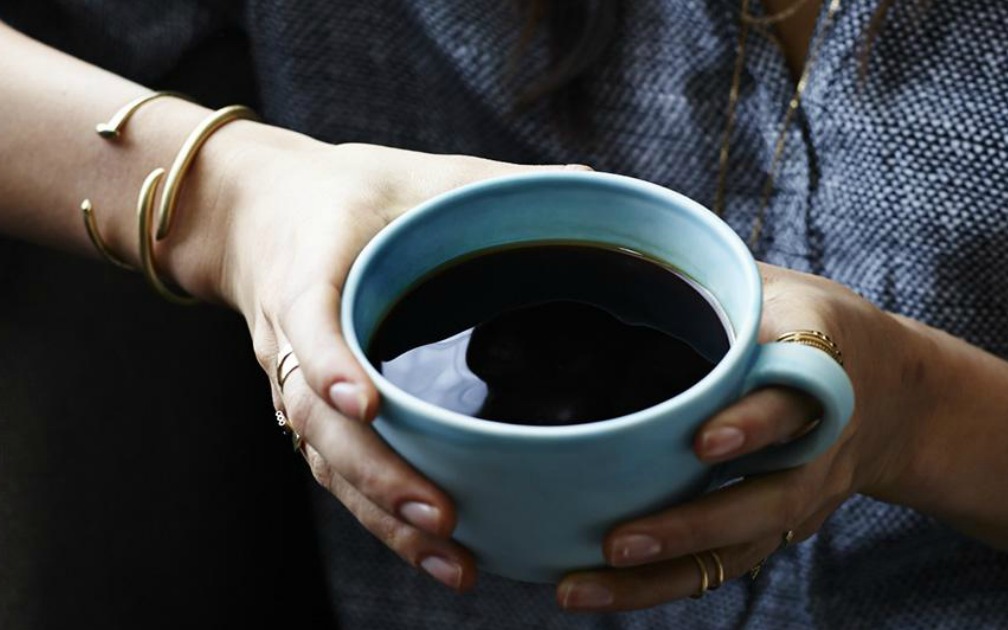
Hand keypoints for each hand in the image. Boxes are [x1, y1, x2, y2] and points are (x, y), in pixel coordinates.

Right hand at [185, 122, 587, 591]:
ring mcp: (295, 380)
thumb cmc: (346, 193)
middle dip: (377, 472)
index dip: (329, 361)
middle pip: (316, 419)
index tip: (364, 400)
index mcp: (309, 269)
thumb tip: (593, 185)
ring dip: (383, 514)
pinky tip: (440, 555)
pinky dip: (381, 515)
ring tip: (453, 560)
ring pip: (327, 461)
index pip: (307, 319)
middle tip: (441, 514)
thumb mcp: (416, 175)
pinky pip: (338, 470)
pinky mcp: (310, 409)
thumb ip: (493, 183)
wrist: (255, 212)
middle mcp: (291, 336)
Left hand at [556, 262, 932, 610]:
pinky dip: (661, 584)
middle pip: (764, 502)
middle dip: (691, 525)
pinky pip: (721, 567)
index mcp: (821, 373)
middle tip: (619, 540)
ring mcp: (798, 498)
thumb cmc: (819, 328)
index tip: (706, 443)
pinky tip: (596, 592)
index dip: (754, 424)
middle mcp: (814, 449)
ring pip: (735, 550)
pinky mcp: (775, 528)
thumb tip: (625, 231)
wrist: (897, 398)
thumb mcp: (786, 288)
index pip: (793, 402)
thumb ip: (724, 276)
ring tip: (582, 586)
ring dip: (660, 575)